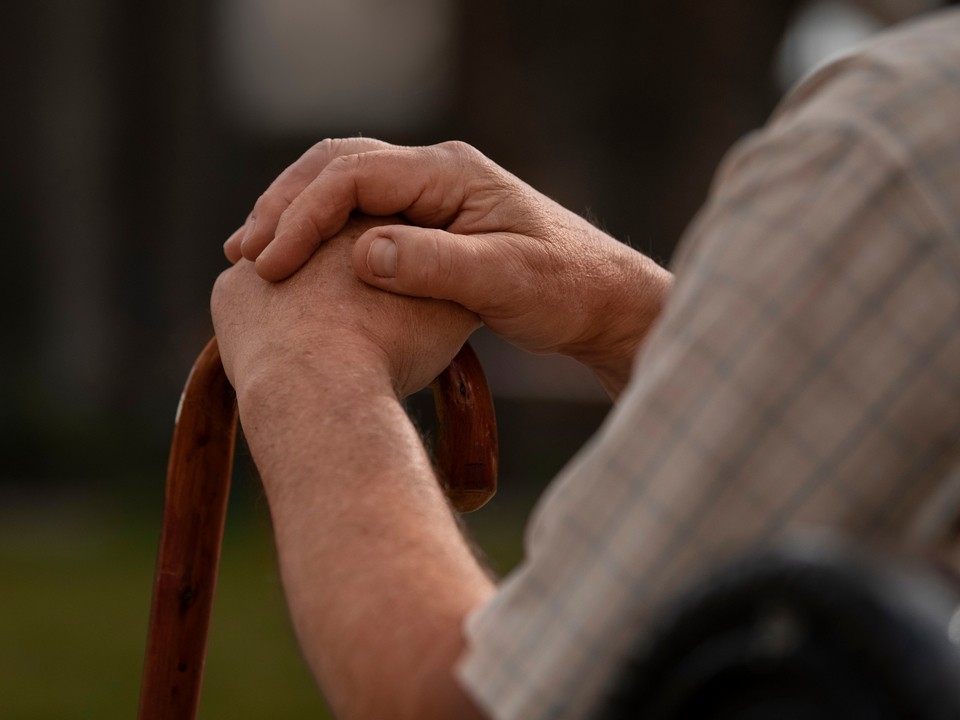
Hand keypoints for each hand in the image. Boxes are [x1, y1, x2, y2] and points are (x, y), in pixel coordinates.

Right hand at [224, 138, 672, 396]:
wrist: (601, 299)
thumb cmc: (564, 288)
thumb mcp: (507, 280)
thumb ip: (438, 265)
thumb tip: (364, 253)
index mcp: (451, 173)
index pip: (355, 174)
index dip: (303, 214)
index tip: (271, 263)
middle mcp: (436, 172)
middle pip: (337, 166)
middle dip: (284, 206)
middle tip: (244, 254)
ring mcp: (431, 195)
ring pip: (342, 186)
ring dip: (295, 216)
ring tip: (253, 256)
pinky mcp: (430, 222)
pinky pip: (359, 214)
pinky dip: (321, 233)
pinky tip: (299, 264)